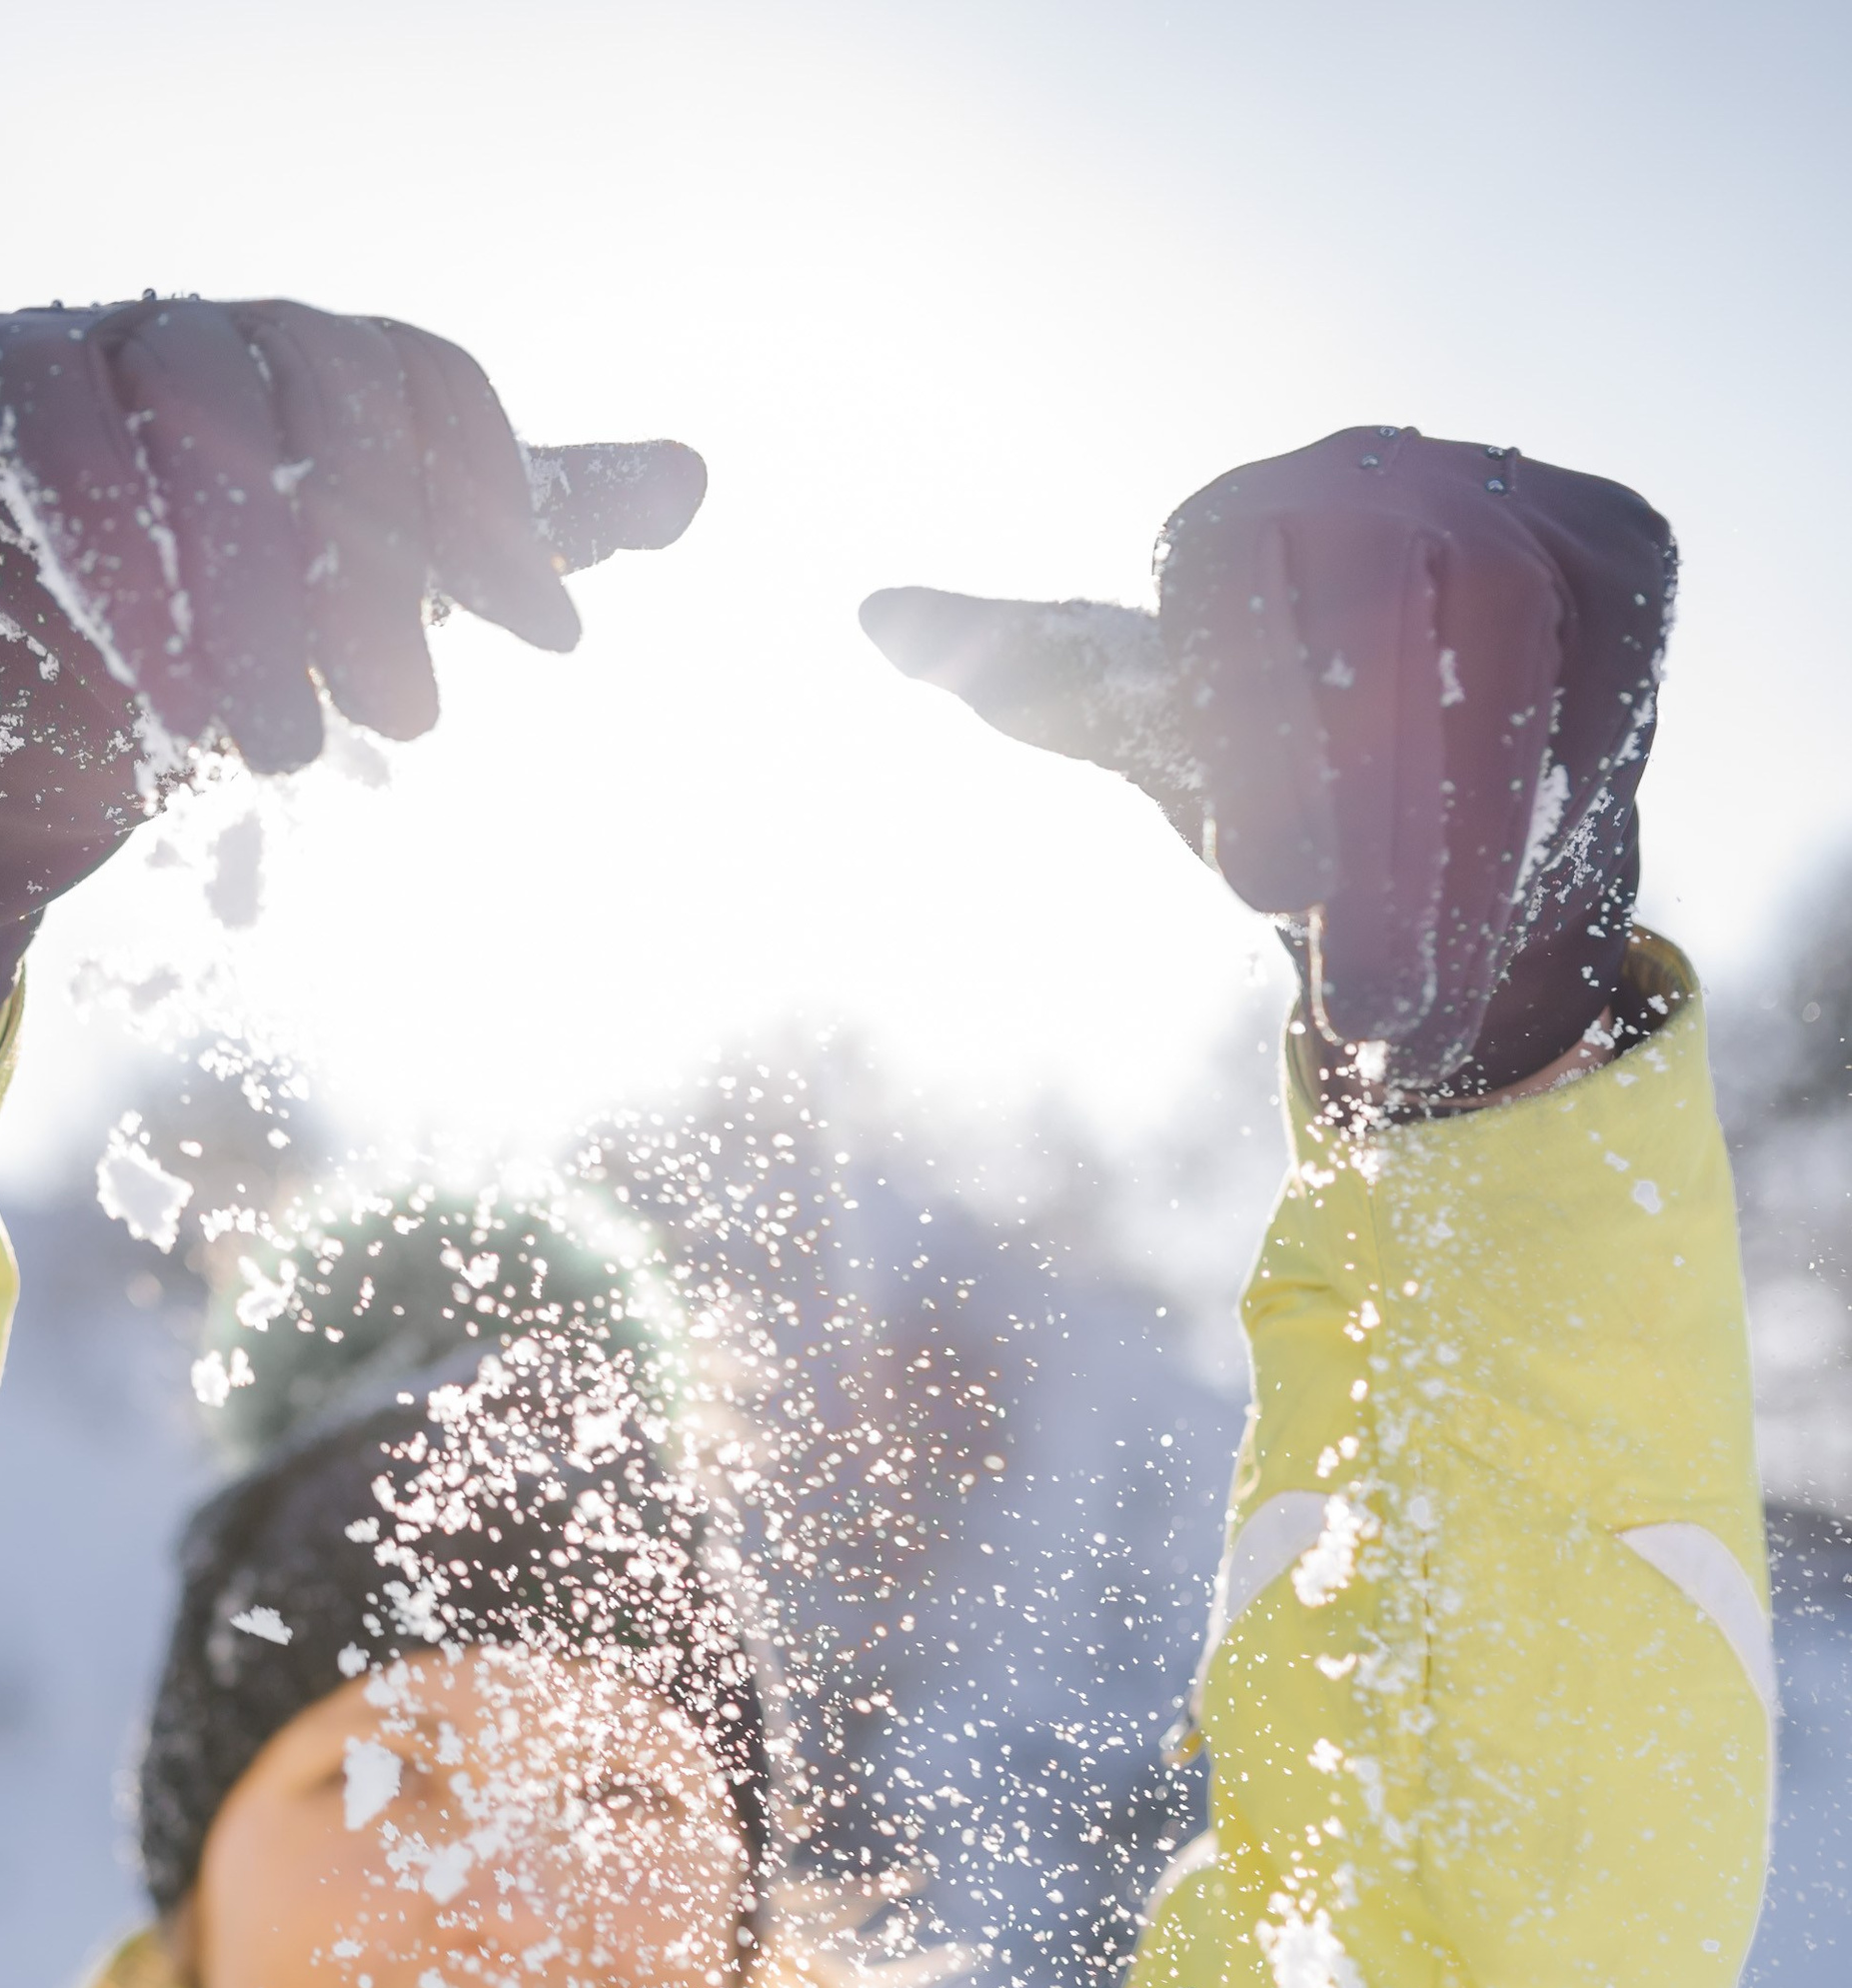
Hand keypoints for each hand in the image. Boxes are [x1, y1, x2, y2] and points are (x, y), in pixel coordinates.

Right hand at [0, 297, 705, 1028]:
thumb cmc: (176, 676)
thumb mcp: (354, 615)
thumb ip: (494, 540)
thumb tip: (693, 481)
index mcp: (301, 372)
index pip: (423, 386)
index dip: (493, 501)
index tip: (544, 640)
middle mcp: (202, 332)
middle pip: (322, 386)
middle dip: (378, 562)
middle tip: (406, 726)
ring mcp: (82, 341)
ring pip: (198, 399)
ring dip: (253, 578)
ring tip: (276, 744)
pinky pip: (53, 434)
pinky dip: (117, 556)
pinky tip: (163, 682)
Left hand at [862, 427, 1674, 1102]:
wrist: (1430, 800)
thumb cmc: (1268, 777)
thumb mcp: (1146, 733)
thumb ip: (1032, 675)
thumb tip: (878, 616)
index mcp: (1230, 519)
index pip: (1229, 604)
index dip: (1259, 747)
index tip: (1264, 892)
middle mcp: (1369, 469)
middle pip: (1378, 634)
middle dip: (1377, 840)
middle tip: (1357, 1002)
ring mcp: (1505, 492)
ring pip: (1499, 665)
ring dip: (1466, 852)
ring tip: (1420, 1001)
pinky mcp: (1624, 546)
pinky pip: (1608, 671)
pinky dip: (1564, 791)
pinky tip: (1519, 899)